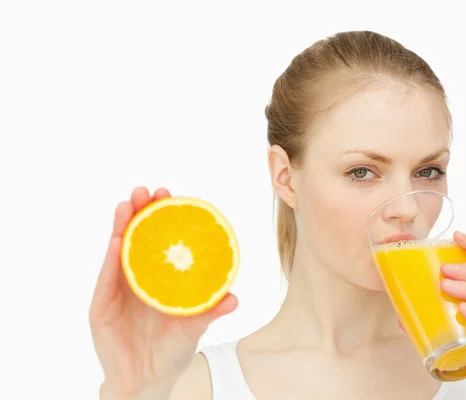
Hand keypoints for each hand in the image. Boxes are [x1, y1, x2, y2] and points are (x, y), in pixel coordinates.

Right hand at [89, 187, 237, 398]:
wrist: (147, 380)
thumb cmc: (171, 350)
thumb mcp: (193, 327)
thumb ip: (210, 311)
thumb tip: (234, 297)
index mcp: (157, 277)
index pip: (158, 240)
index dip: (162, 217)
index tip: (169, 195)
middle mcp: (135, 278)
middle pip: (136, 238)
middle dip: (140, 212)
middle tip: (146, 190)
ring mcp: (116, 290)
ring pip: (117, 252)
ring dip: (121, 226)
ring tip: (128, 204)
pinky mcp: (101, 306)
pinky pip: (106, 279)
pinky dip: (111, 260)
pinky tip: (117, 241)